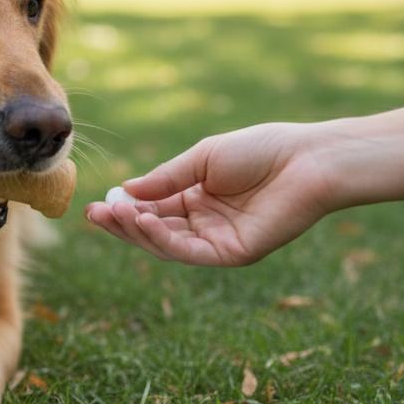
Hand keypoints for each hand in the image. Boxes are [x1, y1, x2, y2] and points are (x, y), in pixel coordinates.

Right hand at [84, 122, 342, 265]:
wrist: (308, 159)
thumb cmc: (262, 150)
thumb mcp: (202, 158)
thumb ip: (165, 179)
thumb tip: (125, 192)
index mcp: (198, 198)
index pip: (153, 211)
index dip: (125, 209)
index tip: (97, 204)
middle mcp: (206, 224)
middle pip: (155, 232)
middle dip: (123, 224)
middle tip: (95, 213)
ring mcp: (219, 241)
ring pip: (167, 245)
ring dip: (137, 231)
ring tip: (115, 213)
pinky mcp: (234, 253)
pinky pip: (189, 252)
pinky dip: (163, 239)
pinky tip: (145, 221)